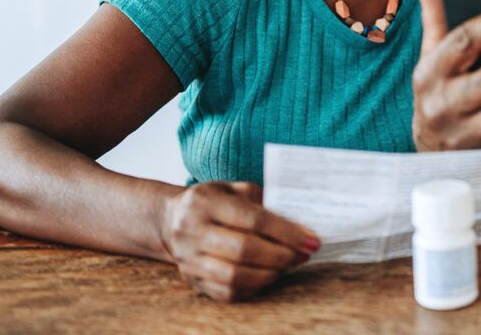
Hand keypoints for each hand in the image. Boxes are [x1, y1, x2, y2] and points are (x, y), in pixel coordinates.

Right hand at [160, 181, 319, 301]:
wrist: (170, 220)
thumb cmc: (212, 201)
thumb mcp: (232, 188)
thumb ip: (261, 200)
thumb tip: (297, 222)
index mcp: (205, 202)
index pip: (252, 219)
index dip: (286, 231)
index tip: (311, 239)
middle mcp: (192, 231)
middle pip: (244, 250)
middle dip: (281, 255)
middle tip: (304, 254)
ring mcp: (189, 259)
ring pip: (234, 275)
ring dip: (270, 273)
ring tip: (288, 265)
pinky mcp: (192, 280)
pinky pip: (227, 292)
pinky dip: (254, 287)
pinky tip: (269, 276)